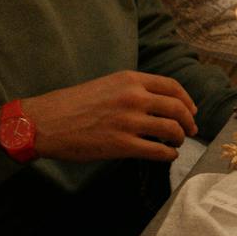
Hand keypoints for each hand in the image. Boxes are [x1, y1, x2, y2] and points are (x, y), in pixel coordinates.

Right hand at [21, 71, 200, 162]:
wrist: (44, 122)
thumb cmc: (72, 104)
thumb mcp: (106, 84)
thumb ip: (133, 89)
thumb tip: (157, 101)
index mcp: (130, 80)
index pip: (172, 87)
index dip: (187, 100)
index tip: (192, 111)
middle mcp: (134, 97)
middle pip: (177, 108)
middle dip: (189, 122)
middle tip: (191, 130)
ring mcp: (129, 122)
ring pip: (172, 130)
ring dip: (179, 138)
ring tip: (176, 143)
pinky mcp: (122, 145)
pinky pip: (157, 151)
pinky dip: (169, 154)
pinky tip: (168, 155)